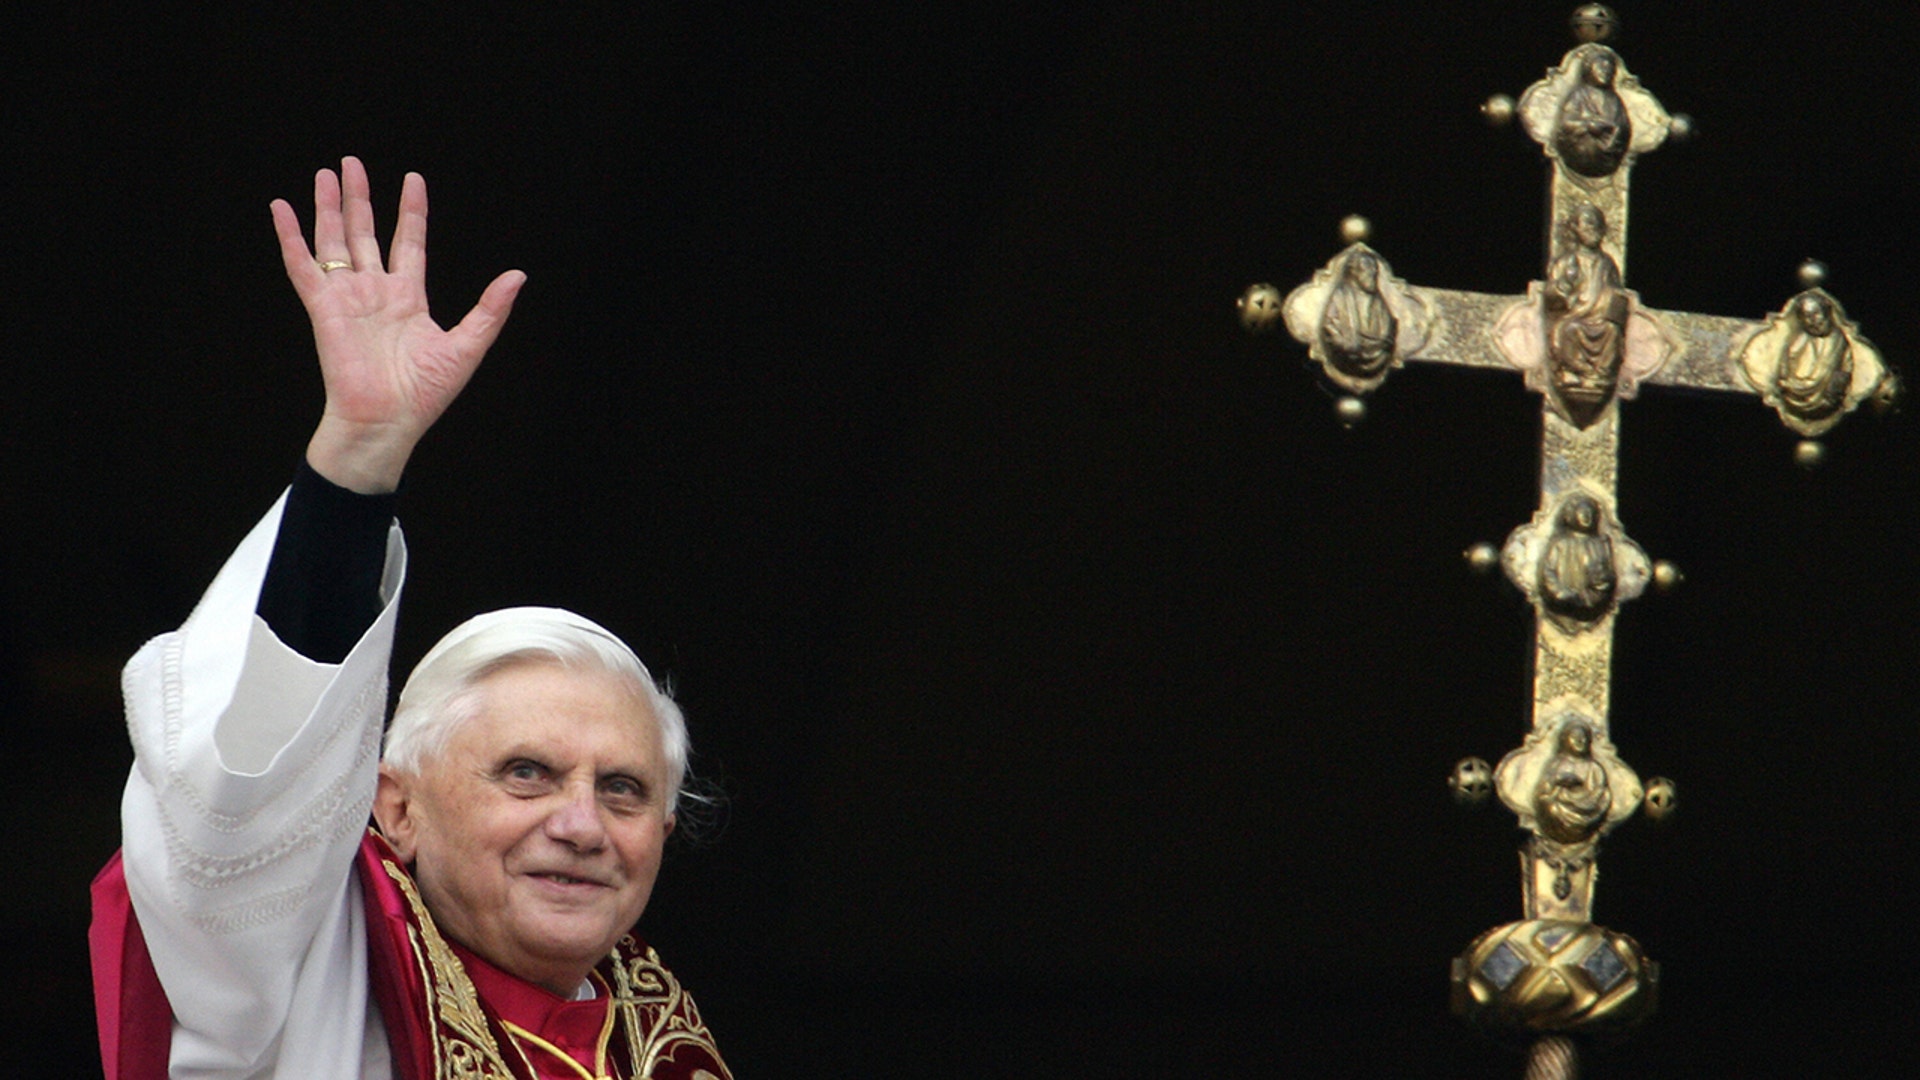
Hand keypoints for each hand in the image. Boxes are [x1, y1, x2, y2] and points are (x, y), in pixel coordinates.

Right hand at [271, 157, 525, 492]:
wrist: (387, 421)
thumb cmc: (425, 394)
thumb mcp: (467, 345)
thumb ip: (490, 309)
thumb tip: (518, 275)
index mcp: (408, 298)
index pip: (408, 242)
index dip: (410, 211)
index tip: (412, 178)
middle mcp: (375, 292)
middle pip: (365, 233)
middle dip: (359, 197)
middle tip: (350, 162)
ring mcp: (348, 298)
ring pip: (334, 241)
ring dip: (329, 207)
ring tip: (325, 173)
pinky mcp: (323, 308)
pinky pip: (303, 266)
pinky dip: (291, 237)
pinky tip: (281, 208)